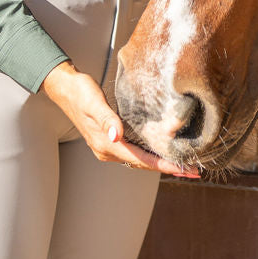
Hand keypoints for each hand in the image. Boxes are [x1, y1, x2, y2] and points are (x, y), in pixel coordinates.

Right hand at [40, 61, 198, 178]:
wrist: (65, 88)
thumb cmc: (80, 92)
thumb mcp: (94, 102)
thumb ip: (106, 119)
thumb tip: (116, 136)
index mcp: (106, 144)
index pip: (141, 160)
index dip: (164, 166)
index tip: (184, 170)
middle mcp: (107, 150)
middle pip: (143, 164)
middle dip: (168, 168)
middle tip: (193, 171)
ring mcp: (108, 146)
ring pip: (139, 160)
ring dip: (160, 163)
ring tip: (183, 164)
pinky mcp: (110, 139)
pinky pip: (134, 152)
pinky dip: (150, 154)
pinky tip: (161, 151)